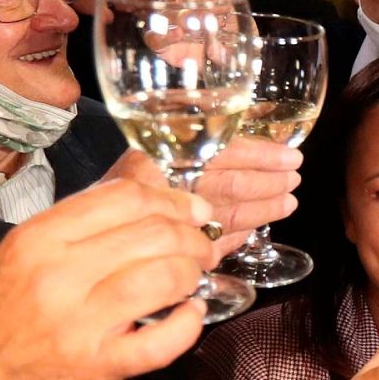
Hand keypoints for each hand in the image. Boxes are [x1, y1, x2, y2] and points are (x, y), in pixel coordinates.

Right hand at [0, 180, 215, 379]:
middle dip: (193, 238)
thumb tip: (154, 179)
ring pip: (163, 278)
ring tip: (195, 277)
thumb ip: (88, 217)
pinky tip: (192, 314)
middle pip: (153, 234)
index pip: (125, 198)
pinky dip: (189, 324)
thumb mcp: (30, 251)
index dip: (173, 200)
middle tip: (202, 247)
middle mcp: (56, 275)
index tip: (193, 211)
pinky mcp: (95, 367)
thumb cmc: (6, 314)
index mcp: (39, 237)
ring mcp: (76, 324)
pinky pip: (162, 340)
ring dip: (193, 273)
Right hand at [101, 137, 302, 257]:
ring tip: (287, 202)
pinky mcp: (174, 248)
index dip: (264, 156)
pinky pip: (217, 243)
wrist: (84, 221)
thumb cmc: (124, 180)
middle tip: (294, 179)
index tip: (291, 158)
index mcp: (167, 153)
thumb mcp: (152, 147)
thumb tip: (248, 131)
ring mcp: (171, 219)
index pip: (227, 152)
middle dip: (271, 184)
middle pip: (233, 185)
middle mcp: (169, 185)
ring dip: (264, 209)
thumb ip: (196, 137)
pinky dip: (239, 235)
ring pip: (231, 215)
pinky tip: (255, 228)